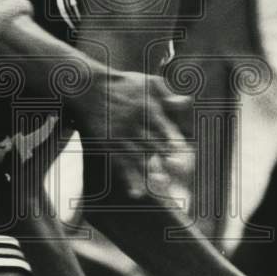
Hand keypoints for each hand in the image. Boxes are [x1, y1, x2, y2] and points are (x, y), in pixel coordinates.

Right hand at [72, 70, 190, 199]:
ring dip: (151, 172)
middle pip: (154, 145)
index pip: (164, 128)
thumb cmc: (122, 85)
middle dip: (166, 158)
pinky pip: (120, 164)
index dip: (174, 141)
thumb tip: (187, 102)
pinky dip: (130, 179)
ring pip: (139, 158)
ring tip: (163, 184)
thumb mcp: (146, 83)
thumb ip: (167, 93)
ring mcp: (120, 136)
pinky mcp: (108, 144)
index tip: (183, 152)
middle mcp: (134, 124)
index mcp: (147, 109)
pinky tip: (138, 193)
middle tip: (181, 170)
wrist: (89, 87)